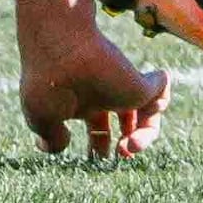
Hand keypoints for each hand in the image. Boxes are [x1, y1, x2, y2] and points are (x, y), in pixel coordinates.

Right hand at [18, 15, 164, 158]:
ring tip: (131, 143)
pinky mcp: (136, 77)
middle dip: (131, 142)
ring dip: (146, 133)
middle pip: (127, 122)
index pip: (100, 130)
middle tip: (125, 151)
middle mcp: (104, 95)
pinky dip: (160, 102)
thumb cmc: (47, 79)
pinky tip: (148, 109)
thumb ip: (53, 139)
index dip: (101, 147)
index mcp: (81, 106)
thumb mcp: (42, 117)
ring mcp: (121, 84)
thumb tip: (65, 147)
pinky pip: (159, 89)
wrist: (60, 43)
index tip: (97, 158)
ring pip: (147, 110)